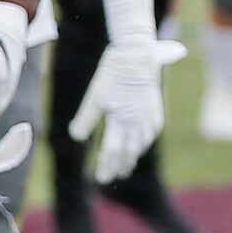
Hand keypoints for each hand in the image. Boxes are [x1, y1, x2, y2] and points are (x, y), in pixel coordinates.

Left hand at [69, 38, 169, 182]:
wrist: (137, 54)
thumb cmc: (113, 73)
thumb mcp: (95, 95)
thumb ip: (86, 118)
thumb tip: (76, 138)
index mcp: (123, 119)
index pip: (113, 150)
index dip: (106, 165)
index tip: (101, 178)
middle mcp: (139, 121)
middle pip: (128, 151)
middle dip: (118, 165)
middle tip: (110, 177)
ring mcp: (149, 116)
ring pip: (141, 144)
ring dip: (132, 157)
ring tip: (125, 167)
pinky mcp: (155, 108)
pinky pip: (151, 132)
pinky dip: (144, 143)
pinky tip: (140, 145)